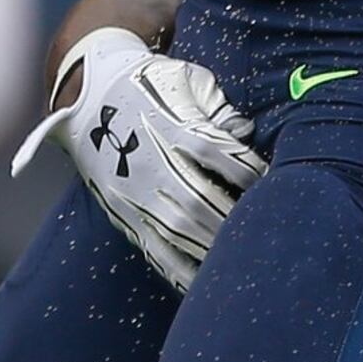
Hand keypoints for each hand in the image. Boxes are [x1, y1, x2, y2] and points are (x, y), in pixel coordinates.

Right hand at [11, 26, 264, 291]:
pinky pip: (155, 251)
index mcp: (170, 127)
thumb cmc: (151, 82)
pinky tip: (206, 281)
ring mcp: (136, 194)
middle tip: (265, 225)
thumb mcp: (187, 80)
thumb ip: (217, 106)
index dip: (247, 168)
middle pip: (200, 200)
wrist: (90, 95)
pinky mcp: (125, 215)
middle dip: (235, 217)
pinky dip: (182, 271)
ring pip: (179, 231)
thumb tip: (245, 130)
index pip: (218, 152)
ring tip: (243, 254)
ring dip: (214, 246)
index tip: (272, 178)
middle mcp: (152, 165)